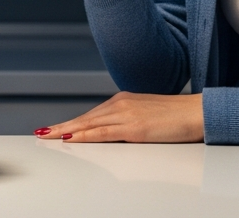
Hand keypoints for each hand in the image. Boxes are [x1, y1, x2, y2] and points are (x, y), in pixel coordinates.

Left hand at [35, 92, 203, 142]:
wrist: (197, 112)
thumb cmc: (177, 117)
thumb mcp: (147, 116)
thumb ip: (128, 121)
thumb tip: (114, 133)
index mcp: (123, 101)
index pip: (91, 115)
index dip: (71, 122)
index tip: (54, 127)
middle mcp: (121, 104)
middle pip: (84, 118)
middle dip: (61, 126)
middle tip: (41, 132)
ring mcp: (126, 115)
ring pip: (88, 124)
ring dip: (66, 130)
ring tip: (47, 135)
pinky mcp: (133, 127)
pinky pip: (103, 133)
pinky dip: (84, 135)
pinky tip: (71, 138)